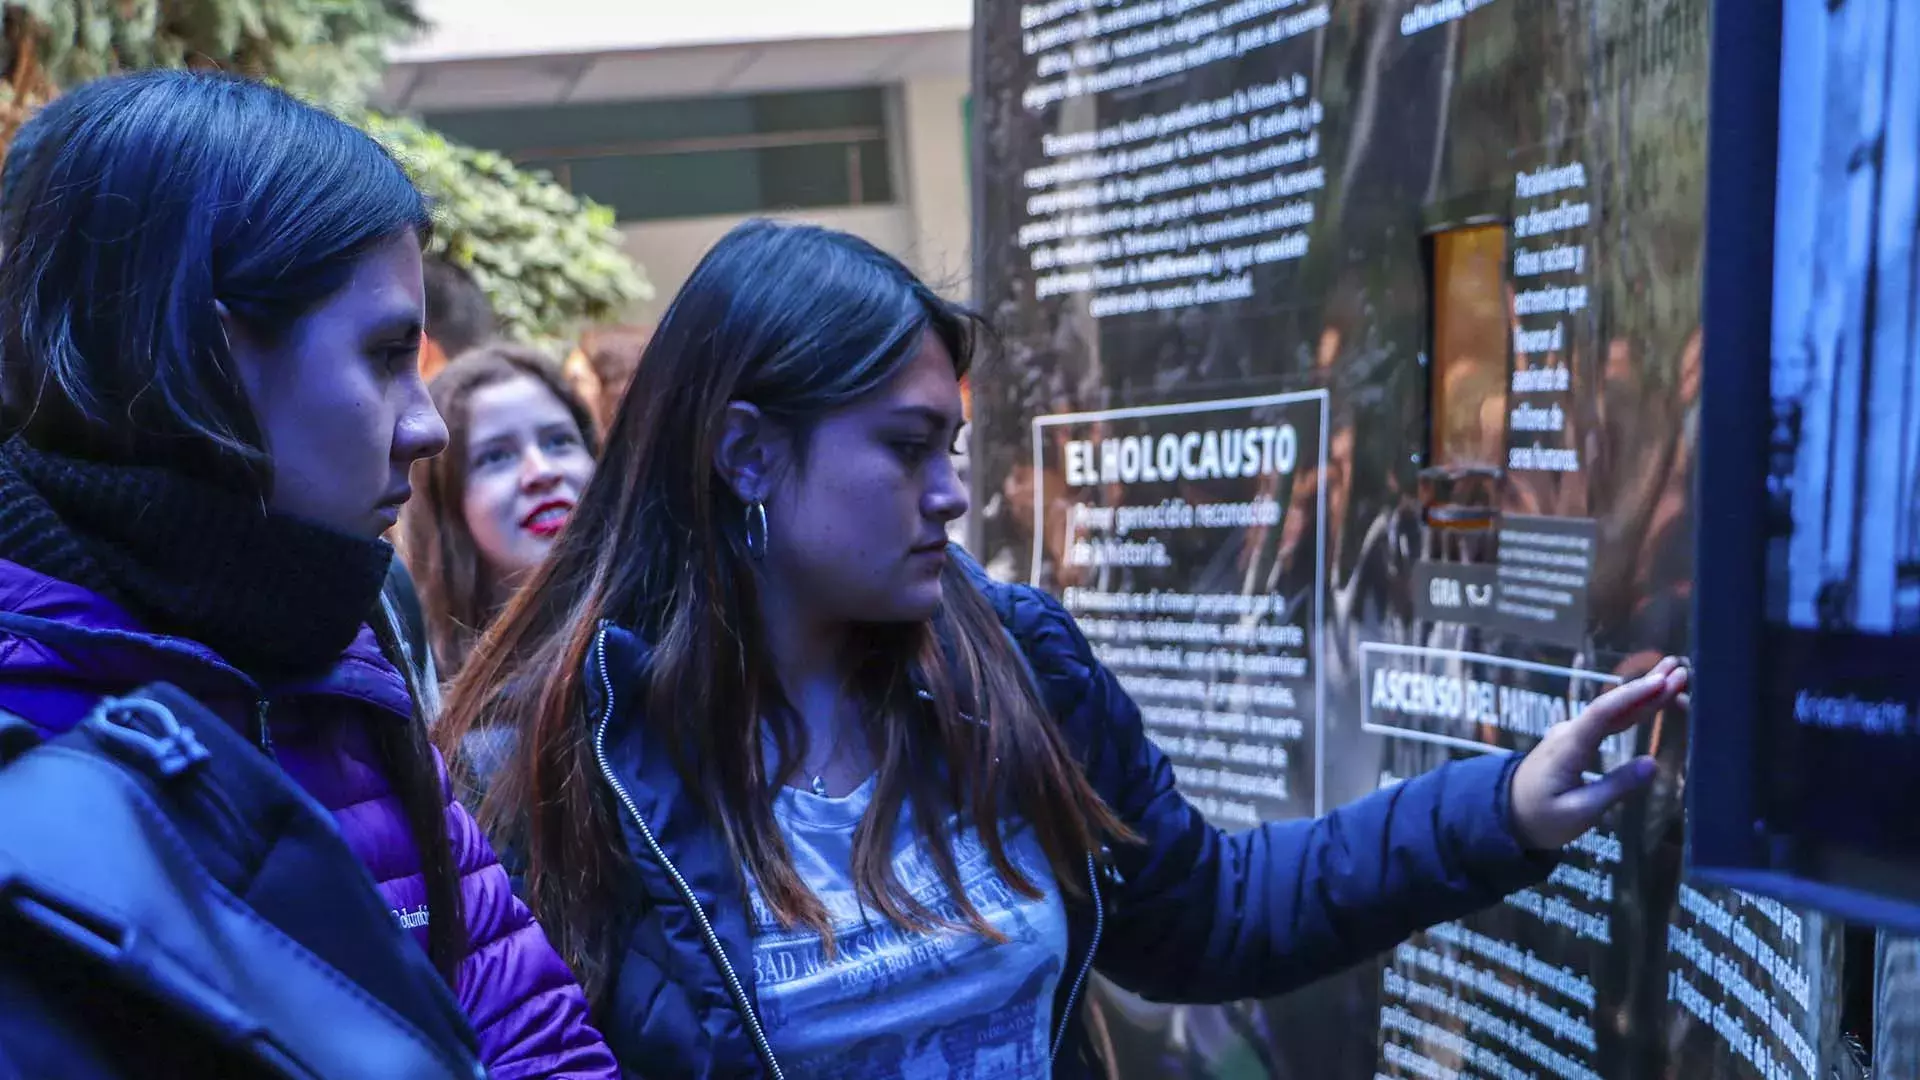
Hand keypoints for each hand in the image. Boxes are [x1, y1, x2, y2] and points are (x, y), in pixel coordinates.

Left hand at [1509, 657, 1688, 850]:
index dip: (1634, 696)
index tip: (1662, 682)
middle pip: (1612, 704)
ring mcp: (1572, 734)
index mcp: (1569, 746)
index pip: (1604, 713)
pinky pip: (1607, 720)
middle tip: (1680, 668)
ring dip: (1643, 694)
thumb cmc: (1540, 818)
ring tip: (1673, 676)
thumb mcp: (1579, 812)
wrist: (1505, 816)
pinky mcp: (1576, 741)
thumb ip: (1615, 787)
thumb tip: (1652, 763)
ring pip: (1611, 710)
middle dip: (1646, 686)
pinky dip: (1632, 709)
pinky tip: (1650, 700)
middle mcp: (1570, 732)